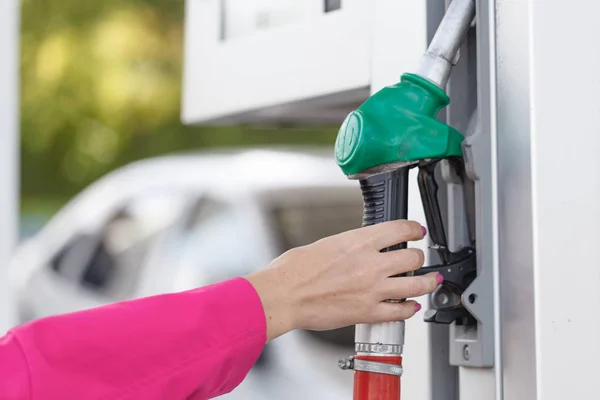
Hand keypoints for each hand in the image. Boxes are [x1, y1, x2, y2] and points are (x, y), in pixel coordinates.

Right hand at [245, 220, 441, 340]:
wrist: (284, 295)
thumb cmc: (294, 270)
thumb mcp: (326, 243)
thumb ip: (349, 246)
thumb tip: (358, 248)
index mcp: (359, 241)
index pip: (400, 229)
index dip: (414, 229)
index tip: (417, 231)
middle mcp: (371, 264)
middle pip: (414, 257)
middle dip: (419, 257)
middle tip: (419, 258)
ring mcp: (372, 290)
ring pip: (415, 285)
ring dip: (426, 282)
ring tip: (430, 281)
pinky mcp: (368, 312)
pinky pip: (400, 312)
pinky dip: (409, 309)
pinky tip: (411, 307)